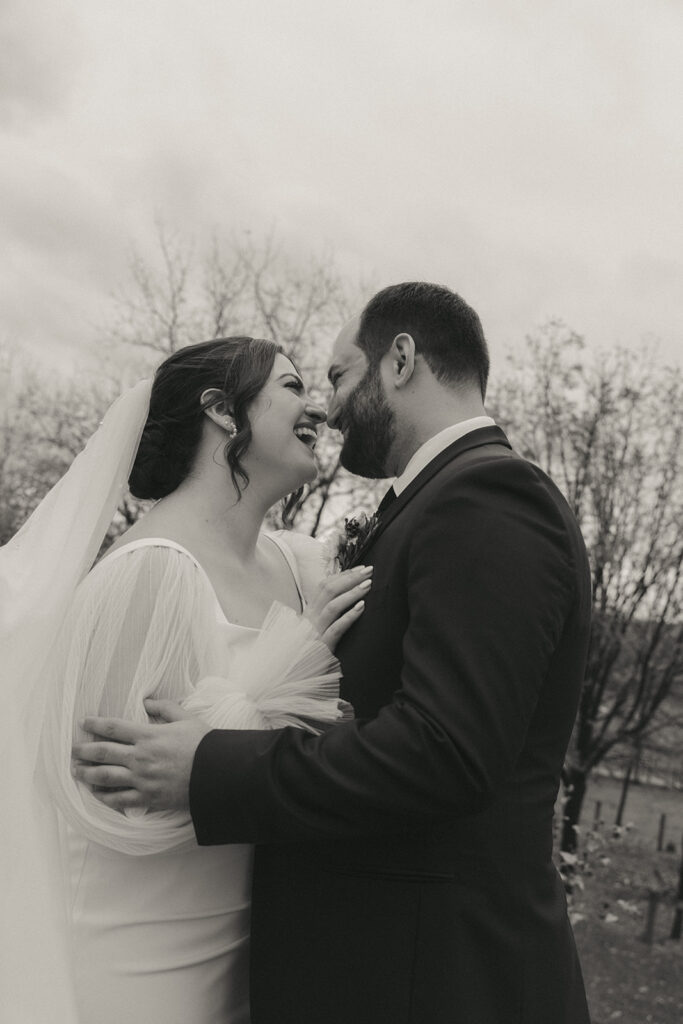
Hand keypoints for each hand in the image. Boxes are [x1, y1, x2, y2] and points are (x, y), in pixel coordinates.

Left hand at [72, 701, 211, 813]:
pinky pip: (120, 799)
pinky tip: (96, 794)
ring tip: (77, 772)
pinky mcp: (148, 798)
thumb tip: (147, 701)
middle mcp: (140, 758)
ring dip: (87, 774)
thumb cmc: (204, 744)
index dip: (95, 724)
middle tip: (73, 750)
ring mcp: (142, 780)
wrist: (218, 773)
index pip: (114, 728)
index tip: (83, 723)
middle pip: (103, 753)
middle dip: (84, 750)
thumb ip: (165, 708)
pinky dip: (105, 797)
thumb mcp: (186, 718)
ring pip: (106, 777)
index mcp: (148, 736)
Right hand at [304, 564, 372, 650]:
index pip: (324, 586)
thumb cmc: (306, 653)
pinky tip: (362, 608)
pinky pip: (336, 628)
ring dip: (352, 592)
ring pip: (333, 606)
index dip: (342, 575)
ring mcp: (314, 632)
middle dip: (350, 578)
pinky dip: (349, 616)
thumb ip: (322, 615)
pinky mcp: (321, 647)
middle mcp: (309, 618)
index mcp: (308, 612)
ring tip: (369, 584)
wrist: (289, 677)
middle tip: (369, 570)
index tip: (360, 569)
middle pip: (329, 590)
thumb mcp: (311, 630)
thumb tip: (340, 599)